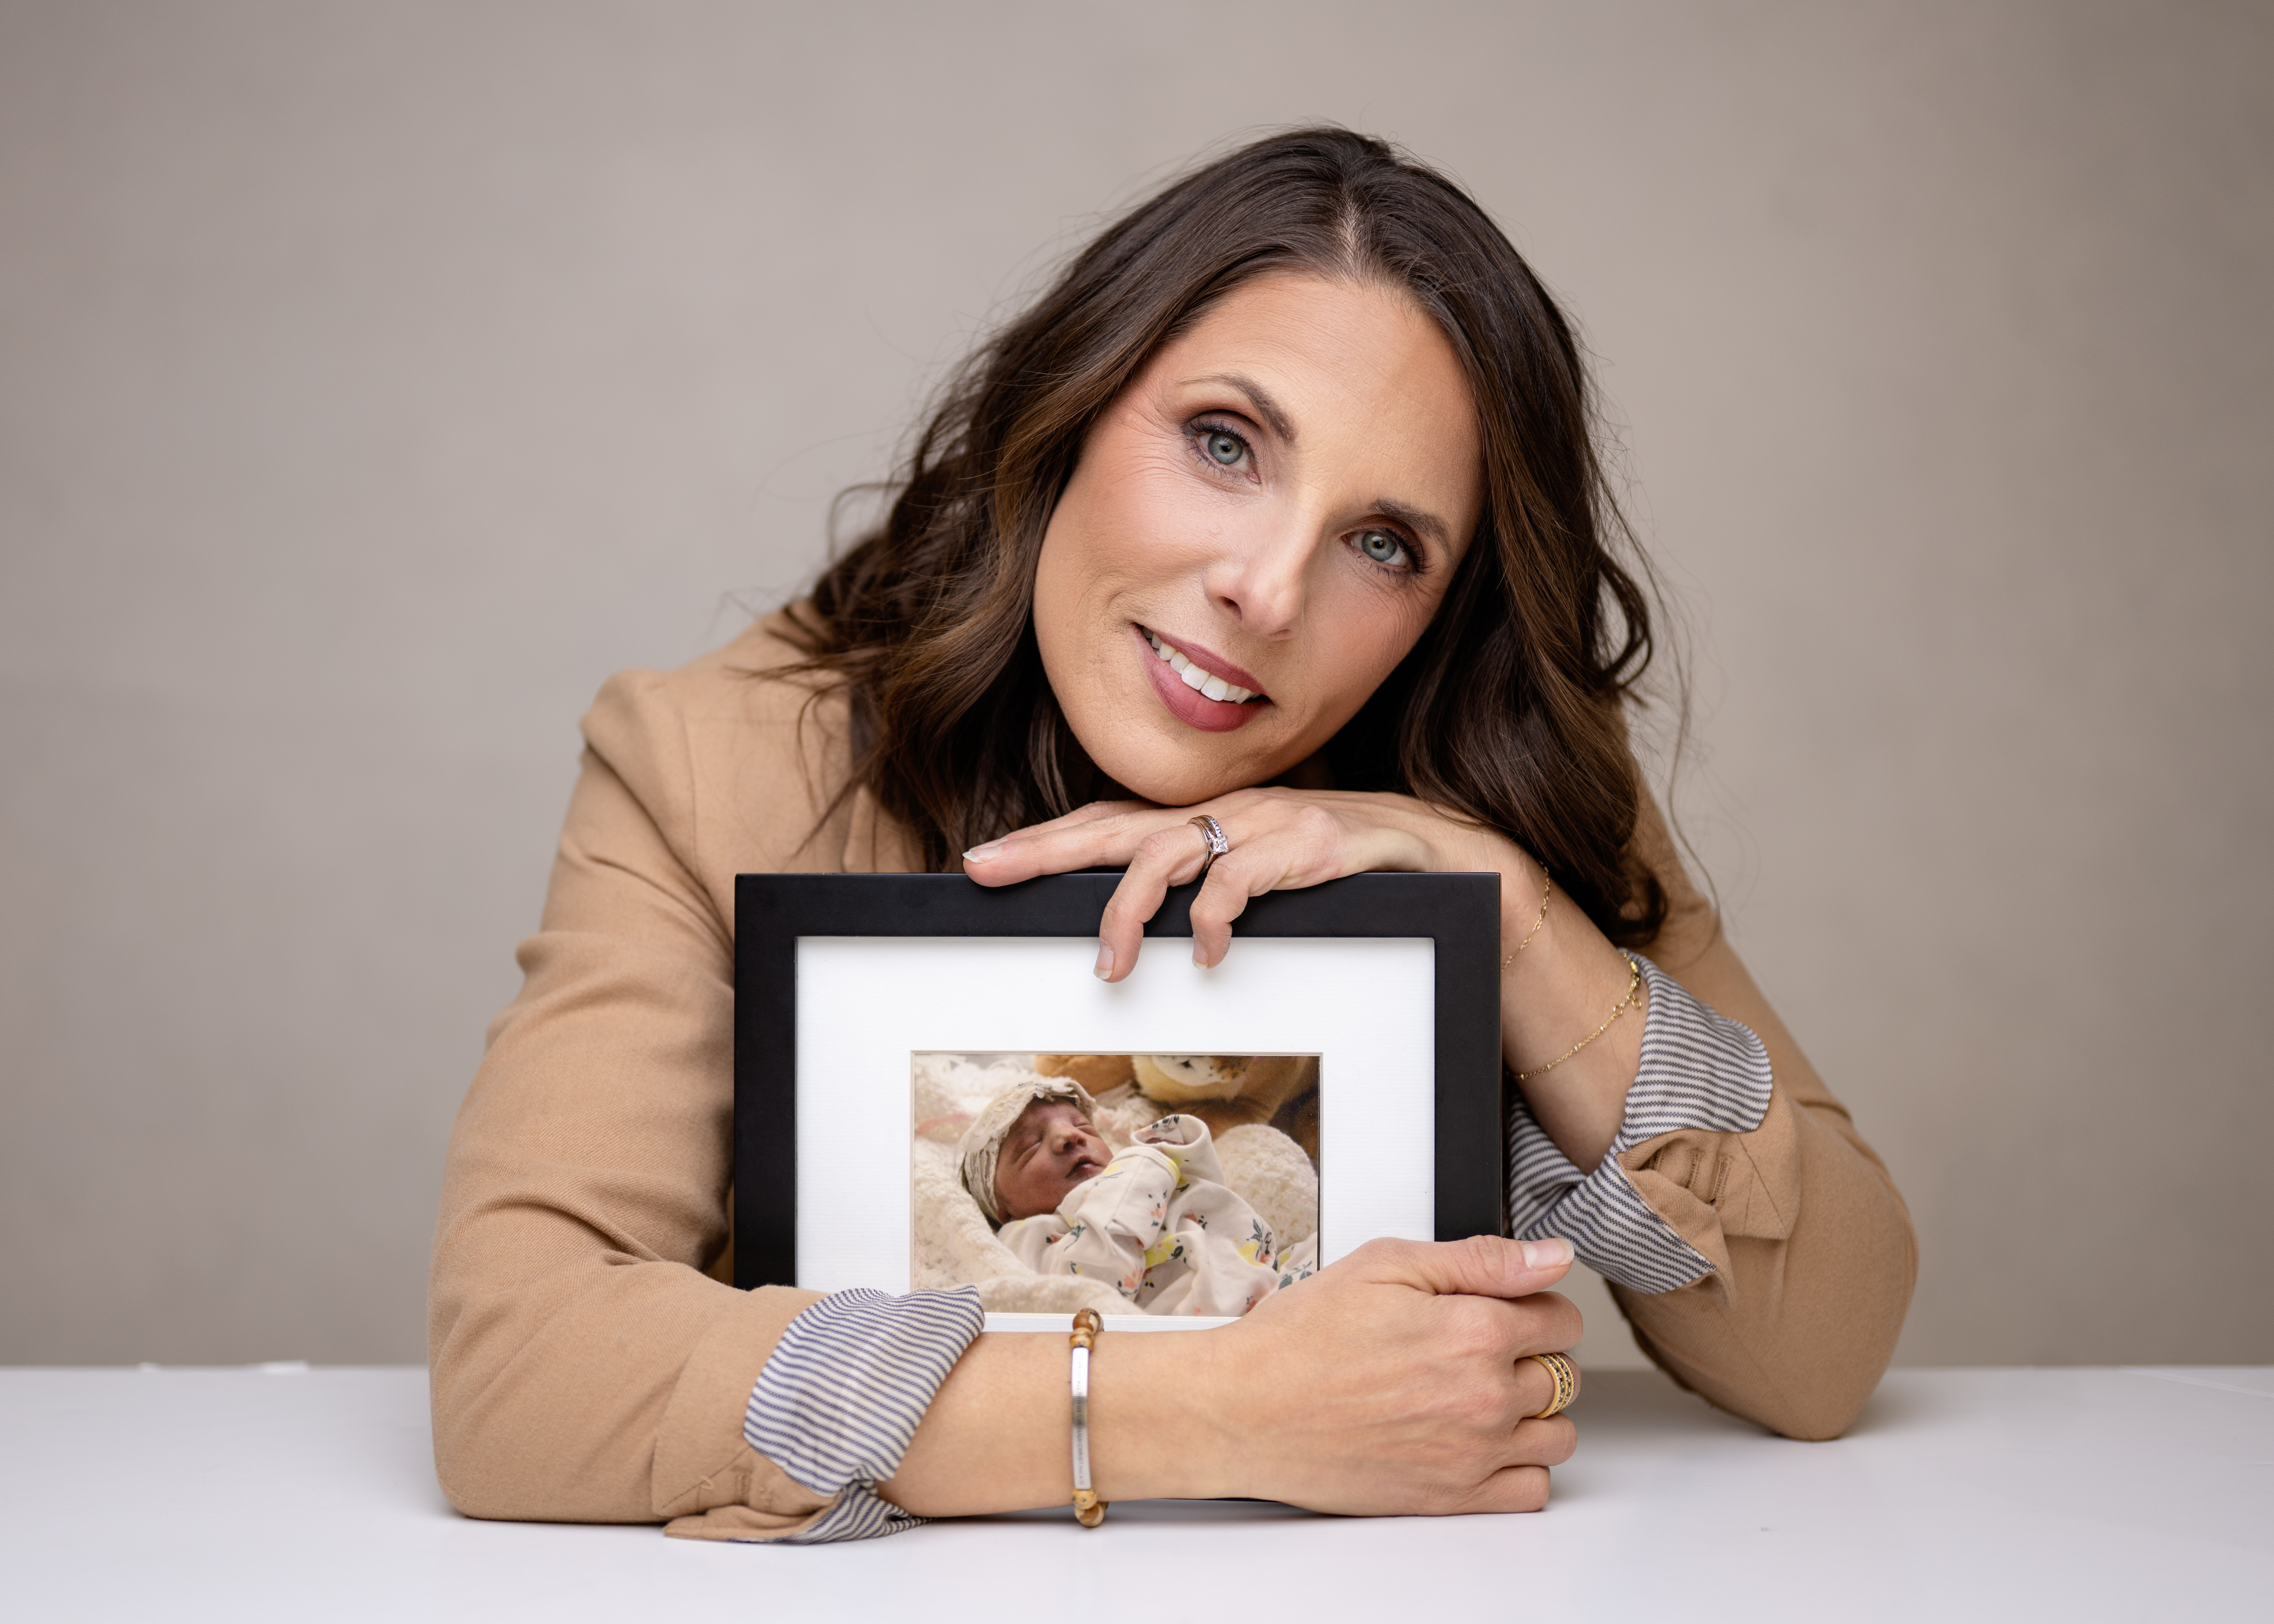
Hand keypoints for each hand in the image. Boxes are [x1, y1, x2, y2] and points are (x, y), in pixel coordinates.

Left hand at [962, 788, 1520, 977]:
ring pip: (1170, 852)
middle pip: (1115, 825)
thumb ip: (1196, 886)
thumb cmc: (1327, 866)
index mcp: (1204, 819)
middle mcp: (1224, 811)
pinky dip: (1217, 916)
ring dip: (1129, 909)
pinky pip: (1243, 878)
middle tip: (988, 873)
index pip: (1106, 822)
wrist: (1426, 848)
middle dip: (1045, 851)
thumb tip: (1134, 927)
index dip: (1043, 841)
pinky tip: (1210, 954)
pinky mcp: (1306, 843)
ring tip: (1111, 965)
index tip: (980, 862)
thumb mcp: (1251, 872)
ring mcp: (1263, 823)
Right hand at [1186, 1235, 1581, 1513]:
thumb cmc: (1302, 1339)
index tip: (1505, 1306)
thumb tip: (1553, 1256)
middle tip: (1478, 1346)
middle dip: (1532, 1354)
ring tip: (1484, 1394)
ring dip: (1535, 1412)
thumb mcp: (1387, 1266)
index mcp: (1473, 1331)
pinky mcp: (1451, 1496)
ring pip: (1557, 1434)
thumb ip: (1481, 1259)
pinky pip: (1531, 1490)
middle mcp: (1483, 1396)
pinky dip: (1521, 1467)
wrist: (1246, 1410)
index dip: (1535, 1303)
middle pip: (1563, 1374)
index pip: (1561, 1317)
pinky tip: (1485, 1442)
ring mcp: (1471, 1452)